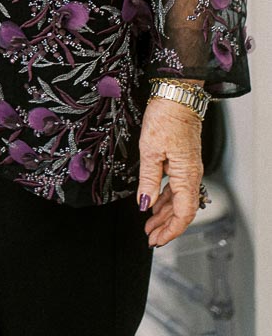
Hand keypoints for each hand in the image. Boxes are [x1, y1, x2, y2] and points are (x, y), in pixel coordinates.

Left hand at [137, 96, 202, 246]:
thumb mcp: (150, 151)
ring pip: (178, 198)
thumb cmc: (165, 118)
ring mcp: (188, 167)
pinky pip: (176, 186)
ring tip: (149, 223)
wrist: (177, 95)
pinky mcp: (182, 159)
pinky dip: (165, 197)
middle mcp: (191, 174)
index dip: (171, 230)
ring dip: (164, 213)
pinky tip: (154, 201)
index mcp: (187, 176)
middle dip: (165, 226)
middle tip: (150, 237)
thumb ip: (149, 180)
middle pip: (181, 210)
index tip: (156, 240)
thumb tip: (144, 204)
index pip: (183, 214)